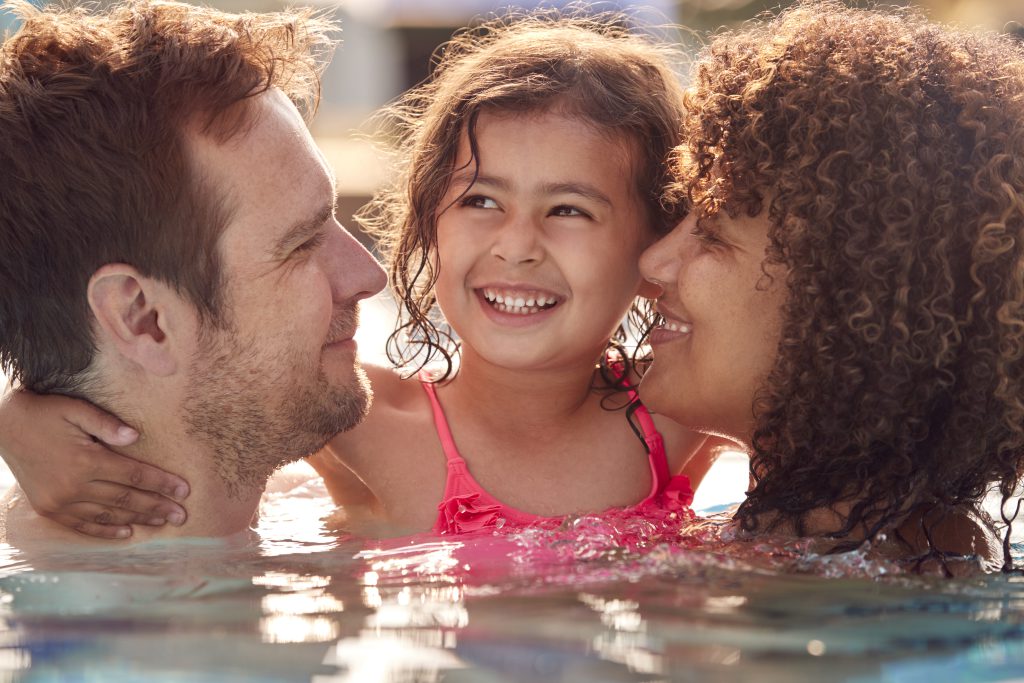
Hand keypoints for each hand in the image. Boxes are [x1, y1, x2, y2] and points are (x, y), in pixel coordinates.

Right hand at [0, 390, 190, 538]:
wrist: (1, 426)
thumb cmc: (44, 413)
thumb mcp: (75, 409)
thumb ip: (106, 424)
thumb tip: (135, 437)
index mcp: (86, 460)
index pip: (134, 476)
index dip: (162, 484)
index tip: (184, 491)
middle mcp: (74, 486)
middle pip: (126, 499)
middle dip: (157, 507)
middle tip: (182, 516)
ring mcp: (59, 501)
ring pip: (108, 515)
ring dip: (137, 519)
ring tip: (162, 522)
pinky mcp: (48, 508)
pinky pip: (82, 525)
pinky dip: (105, 530)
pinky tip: (126, 532)